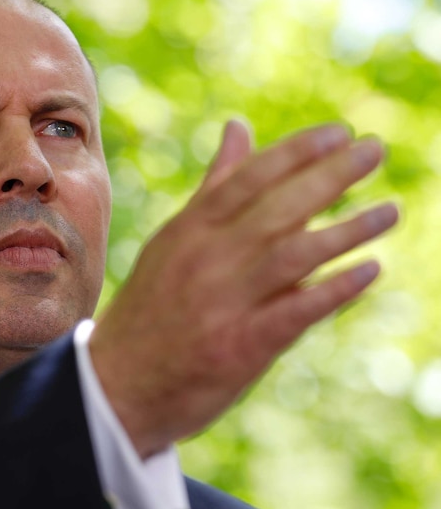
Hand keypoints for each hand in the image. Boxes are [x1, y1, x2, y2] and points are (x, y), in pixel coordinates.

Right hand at [89, 121, 398, 457]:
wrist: (118, 381)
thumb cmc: (152, 307)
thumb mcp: (173, 241)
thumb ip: (215, 187)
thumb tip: (239, 127)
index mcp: (188, 231)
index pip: (247, 180)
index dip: (295, 153)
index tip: (339, 133)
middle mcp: (205, 260)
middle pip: (276, 210)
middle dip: (329, 177)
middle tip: (375, 152)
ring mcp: (223, 303)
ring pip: (291, 255)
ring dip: (346, 232)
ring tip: (390, 211)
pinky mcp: (240, 346)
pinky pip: (295, 312)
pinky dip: (334, 290)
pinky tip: (370, 270)